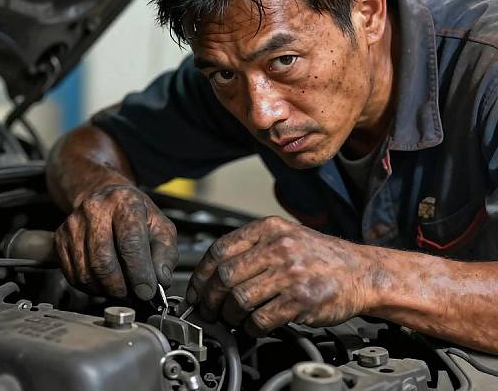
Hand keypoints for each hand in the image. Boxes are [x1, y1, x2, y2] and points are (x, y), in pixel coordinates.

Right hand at [55, 184, 177, 299]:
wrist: (108, 198)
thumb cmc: (137, 214)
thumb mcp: (161, 226)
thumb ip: (166, 253)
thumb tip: (161, 280)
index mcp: (125, 202)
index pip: (130, 242)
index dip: (139, 272)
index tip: (147, 291)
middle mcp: (95, 209)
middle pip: (103, 261)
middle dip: (122, 287)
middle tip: (135, 296)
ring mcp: (74, 224)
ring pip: (87, 272)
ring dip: (107, 290)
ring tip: (123, 290)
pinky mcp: (61, 239)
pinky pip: (74, 276)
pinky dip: (92, 288)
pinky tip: (106, 284)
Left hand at [186, 216, 375, 335]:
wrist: (360, 271)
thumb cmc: (320, 255)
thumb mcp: (286, 235)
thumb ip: (253, 246)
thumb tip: (215, 271)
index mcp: (269, 228)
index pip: (220, 249)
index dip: (201, 274)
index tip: (196, 289)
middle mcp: (278, 247)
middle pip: (225, 276)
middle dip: (209, 299)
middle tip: (207, 310)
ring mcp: (290, 273)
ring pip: (239, 299)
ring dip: (228, 315)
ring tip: (229, 319)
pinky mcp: (301, 300)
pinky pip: (261, 319)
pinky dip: (250, 328)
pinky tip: (252, 327)